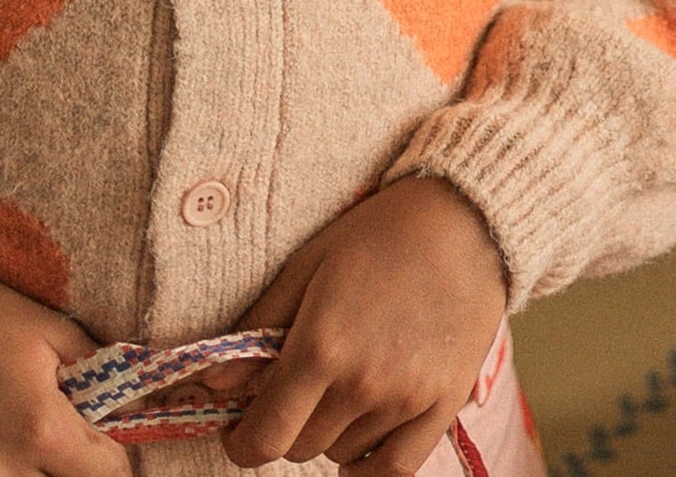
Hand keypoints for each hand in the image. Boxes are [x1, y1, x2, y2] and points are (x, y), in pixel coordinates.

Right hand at [0, 251, 133, 476]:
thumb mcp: (47, 329)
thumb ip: (97, 371)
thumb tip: (130, 401)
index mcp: (39, 429)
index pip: (109, 475)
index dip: (112, 454)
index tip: (100, 437)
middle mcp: (0, 474)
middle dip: (73, 474)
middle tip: (64, 448)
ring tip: (24, 450)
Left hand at [211, 177, 507, 476]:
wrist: (461, 223)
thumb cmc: (376, 235)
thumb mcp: (306, 265)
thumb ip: (258, 326)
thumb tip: (214, 383)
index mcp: (321, 346)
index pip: (266, 435)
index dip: (242, 443)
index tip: (237, 432)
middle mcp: (361, 383)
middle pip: (300, 447)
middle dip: (283, 426)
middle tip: (288, 390)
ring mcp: (406, 401)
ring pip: (342, 455)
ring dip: (327, 433)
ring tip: (335, 386)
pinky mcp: (442, 407)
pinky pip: (395, 470)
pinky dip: (369, 465)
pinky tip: (359, 436)